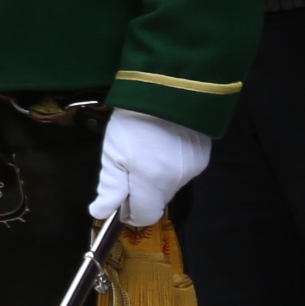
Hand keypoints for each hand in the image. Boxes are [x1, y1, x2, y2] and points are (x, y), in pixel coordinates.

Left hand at [92, 108, 211, 226]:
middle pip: (157, 200)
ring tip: (145, 149)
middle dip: (141, 191)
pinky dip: (170, 164)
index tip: (119, 198)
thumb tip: (101, 213)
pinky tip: (162, 144)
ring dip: (155, 176)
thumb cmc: (133, 122)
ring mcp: (194, 168)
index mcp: (154, 183)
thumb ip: (110, 187)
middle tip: (128, 165)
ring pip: (169, 185)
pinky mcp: (203, 155)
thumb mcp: (113, 154)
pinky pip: (182, 170)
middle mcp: (179, 181)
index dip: (129, 211)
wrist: (168, 89)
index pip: (145, 216)